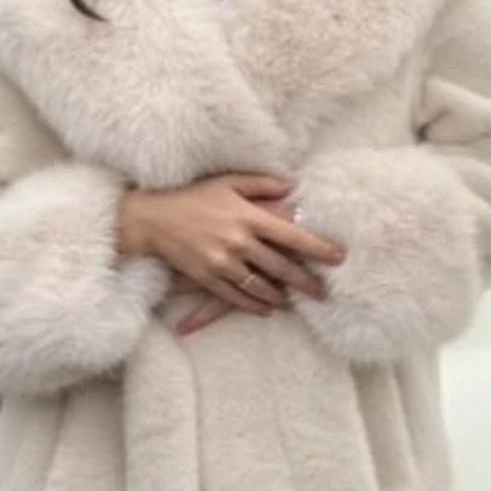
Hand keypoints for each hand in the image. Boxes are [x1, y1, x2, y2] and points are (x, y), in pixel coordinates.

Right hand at [117, 171, 345, 319]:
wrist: (151, 218)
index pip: (291, 235)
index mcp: (247, 217)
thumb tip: (292, 187)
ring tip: (294, 302)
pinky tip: (266, 309)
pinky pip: (235, 297)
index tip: (338, 257)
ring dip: (280, 297)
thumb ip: (261, 184)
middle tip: (323, 292)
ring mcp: (222, 263)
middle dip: (305, 282)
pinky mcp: (207, 278)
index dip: (317, 247)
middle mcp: (238, 242)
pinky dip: (253, 305)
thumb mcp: (227, 182)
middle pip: (280, 267)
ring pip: (260, 287)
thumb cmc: (192, 196)